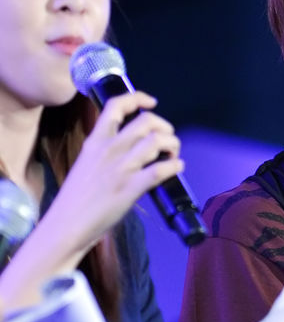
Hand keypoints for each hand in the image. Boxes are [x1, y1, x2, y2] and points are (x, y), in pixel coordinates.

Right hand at [39, 90, 183, 262]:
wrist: (68, 223)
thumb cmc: (77, 198)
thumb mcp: (86, 163)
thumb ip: (106, 152)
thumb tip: (131, 149)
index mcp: (95, 141)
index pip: (116, 106)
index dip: (137, 98)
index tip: (151, 102)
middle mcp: (109, 149)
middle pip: (145, 121)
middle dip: (164, 126)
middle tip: (168, 139)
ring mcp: (121, 168)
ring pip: (156, 141)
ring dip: (172, 144)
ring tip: (173, 154)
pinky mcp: (131, 188)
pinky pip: (160, 169)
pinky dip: (175, 166)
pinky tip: (177, 168)